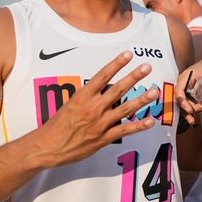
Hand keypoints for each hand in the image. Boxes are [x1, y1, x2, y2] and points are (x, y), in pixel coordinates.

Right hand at [34, 51, 158, 166]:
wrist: (47, 147)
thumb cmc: (56, 126)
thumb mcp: (69, 104)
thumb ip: (87, 97)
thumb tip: (101, 88)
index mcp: (82, 96)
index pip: (102, 76)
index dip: (116, 64)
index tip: (128, 54)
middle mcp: (92, 107)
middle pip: (117, 89)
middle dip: (134, 77)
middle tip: (147, 67)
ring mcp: (99, 123)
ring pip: (124, 109)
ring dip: (141, 100)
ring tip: (155, 91)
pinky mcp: (102, 138)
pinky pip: (124, 131)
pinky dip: (138, 126)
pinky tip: (150, 121)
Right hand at [174, 53, 201, 123]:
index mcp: (185, 77)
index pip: (179, 91)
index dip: (183, 102)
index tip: (191, 110)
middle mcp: (183, 84)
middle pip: (183, 101)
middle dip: (194, 108)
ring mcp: (186, 90)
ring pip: (187, 104)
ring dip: (197, 110)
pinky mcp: (191, 95)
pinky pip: (191, 104)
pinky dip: (198, 110)